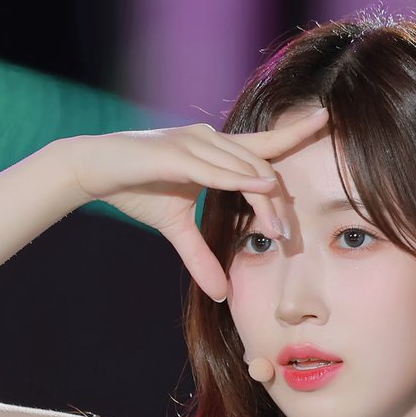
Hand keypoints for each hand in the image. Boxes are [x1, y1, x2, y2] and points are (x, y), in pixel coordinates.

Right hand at [65, 108, 328, 301]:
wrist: (91, 170)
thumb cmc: (134, 189)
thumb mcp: (174, 229)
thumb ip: (200, 256)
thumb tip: (221, 294)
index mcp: (213, 150)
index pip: (262, 144)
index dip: (293, 133)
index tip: (323, 122)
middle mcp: (207, 139)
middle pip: (259, 163)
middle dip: (278, 199)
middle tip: (291, 236)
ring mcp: (191, 142)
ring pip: (241, 167)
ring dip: (263, 198)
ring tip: (280, 230)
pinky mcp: (173, 152)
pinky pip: (214, 168)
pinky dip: (240, 178)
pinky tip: (262, 186)